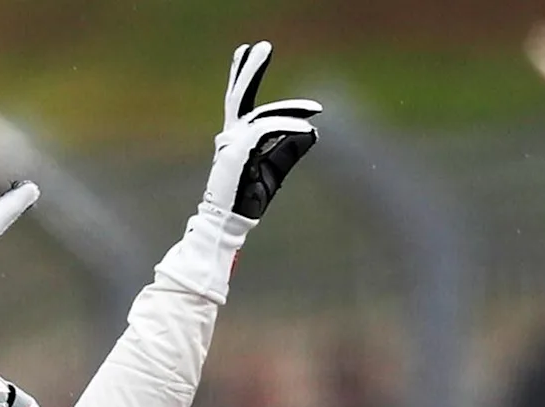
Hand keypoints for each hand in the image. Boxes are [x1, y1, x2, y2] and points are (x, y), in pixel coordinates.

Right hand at [201, 43, 321, 225]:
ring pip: (260, 114)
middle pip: (239, 95)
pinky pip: (266, 132)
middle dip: (250, 69)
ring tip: (315, 108)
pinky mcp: (237, 153)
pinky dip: (289, 128)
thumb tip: (311, 132)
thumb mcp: (275, 170)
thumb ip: (290, 149)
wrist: (230, 222)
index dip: (249, 77)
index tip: (262, 62)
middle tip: (261, 46)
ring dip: (289, 108)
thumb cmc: (249, 198)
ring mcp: (230, 142)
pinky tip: (308, 128)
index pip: (242, 101)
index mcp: (236, 135)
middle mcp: (230, 134)